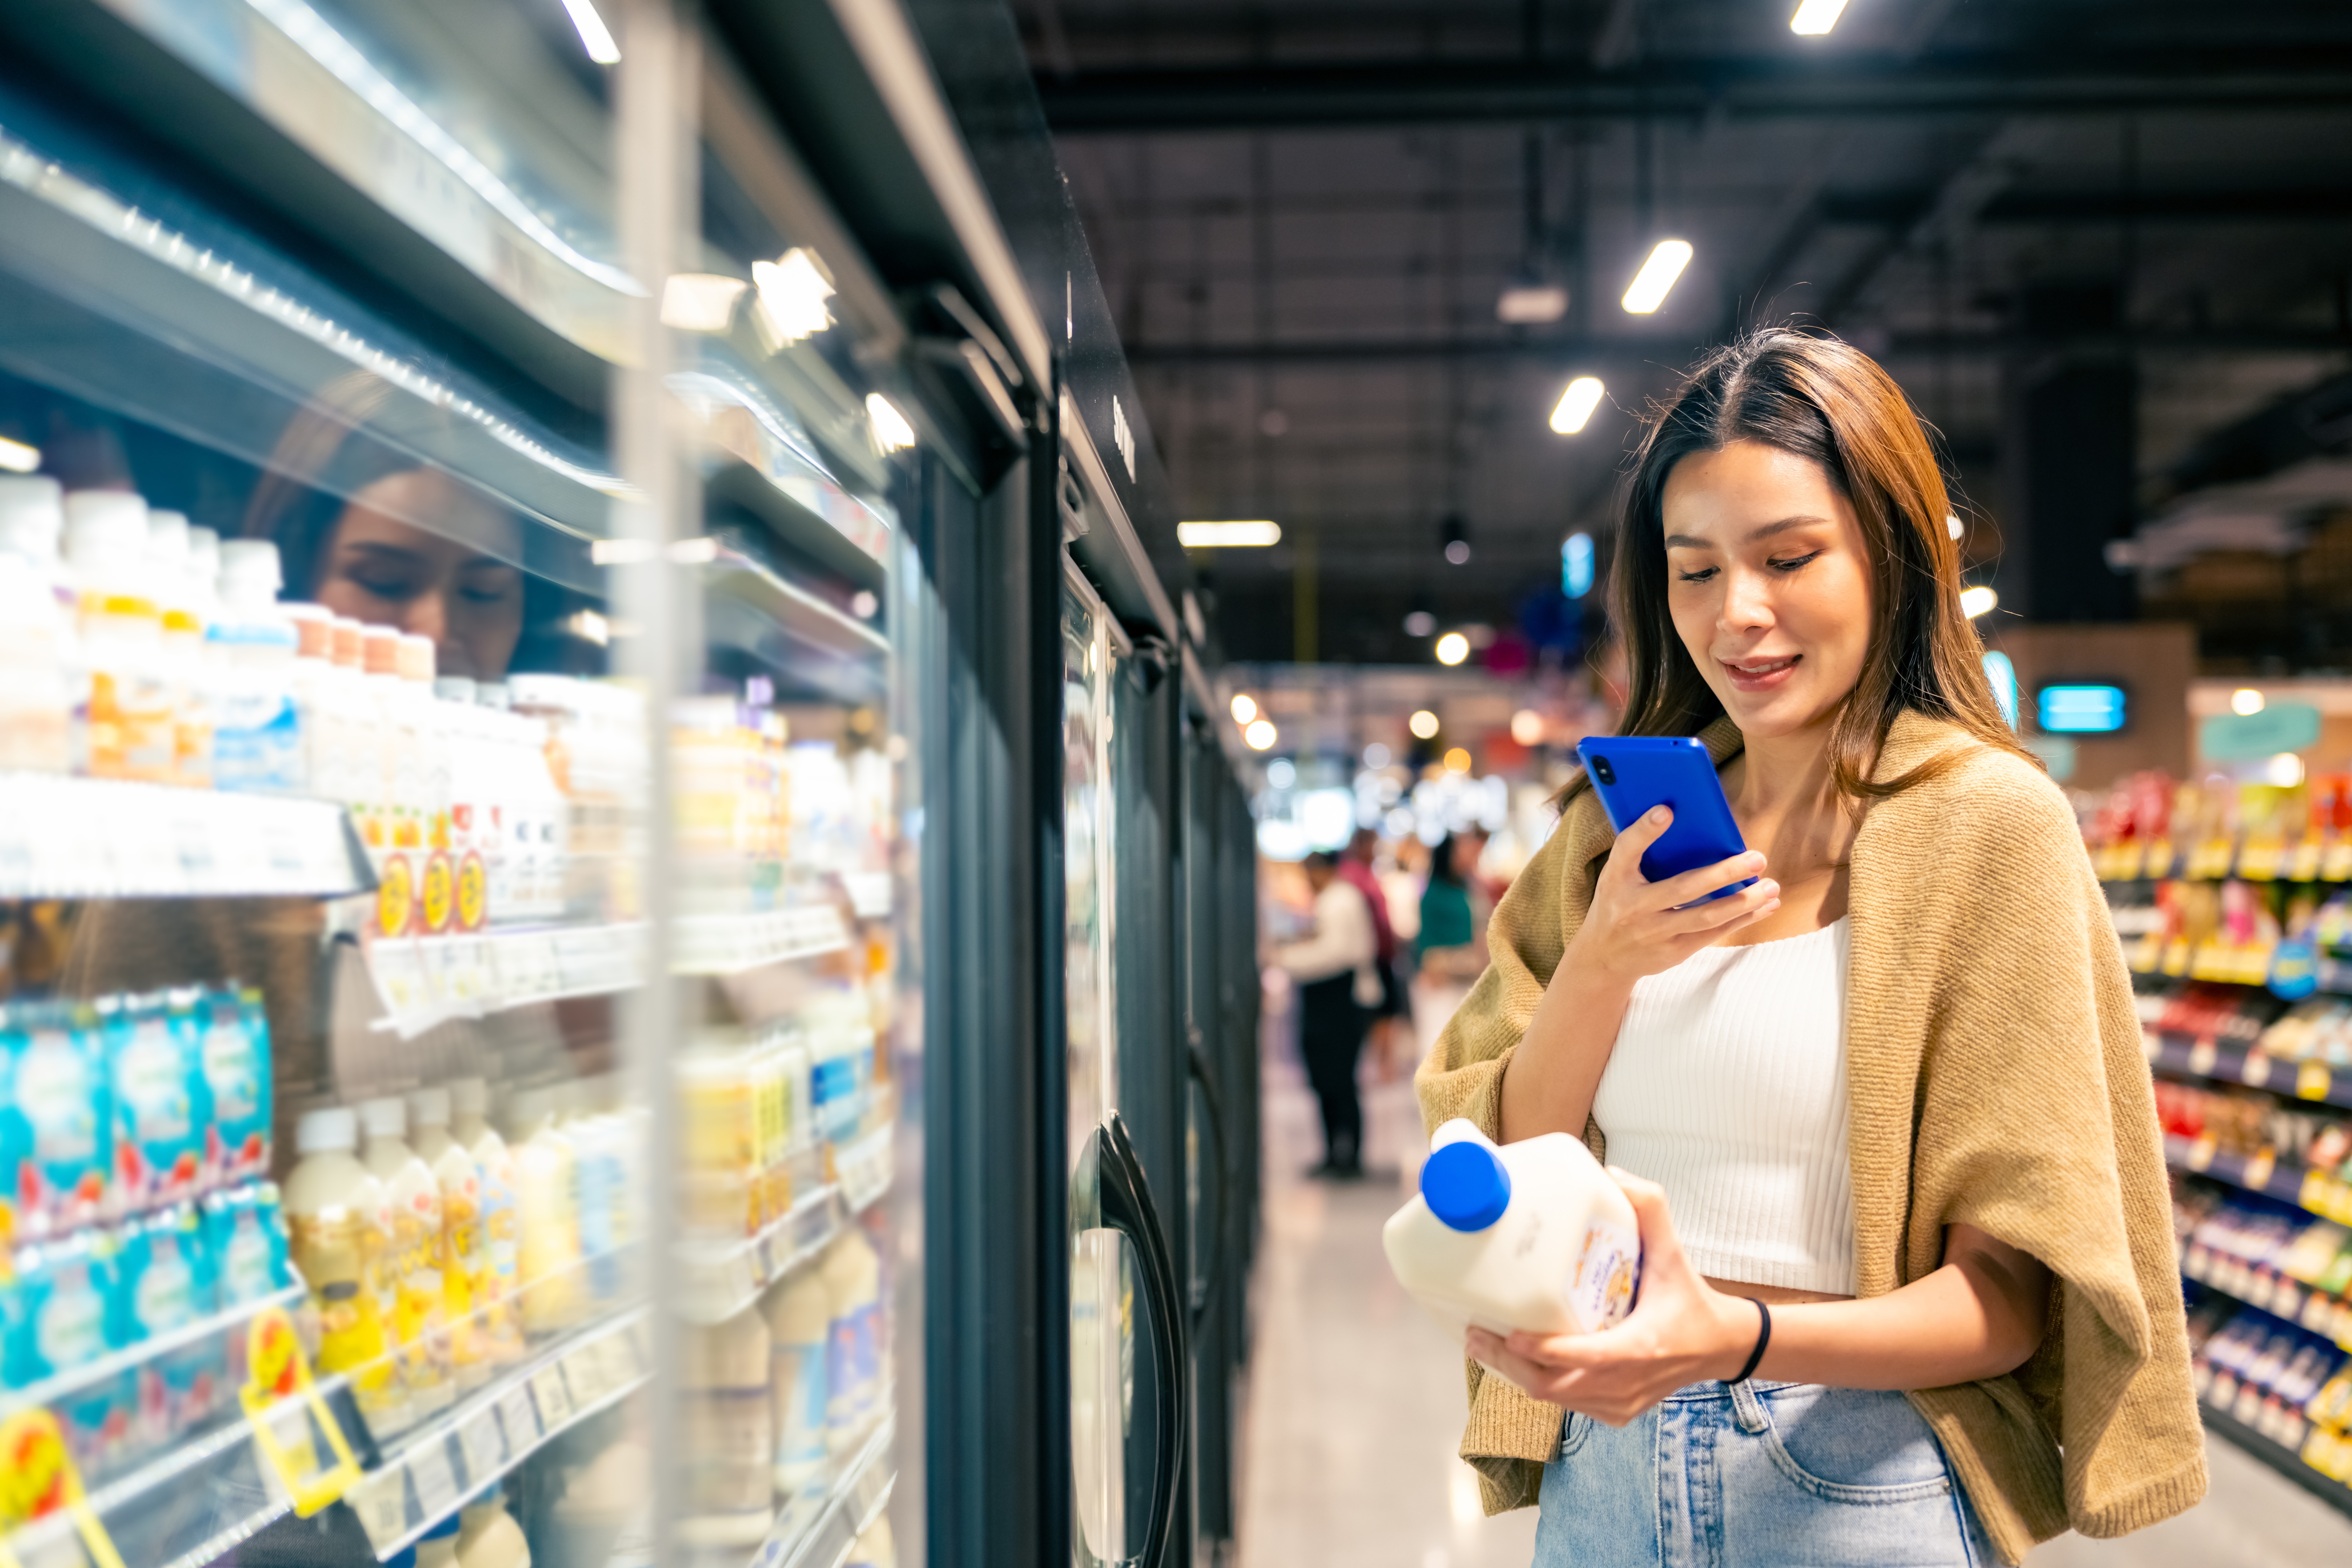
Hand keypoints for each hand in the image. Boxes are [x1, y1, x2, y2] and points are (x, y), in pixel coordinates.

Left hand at [1465, 1169, 1759, 1426]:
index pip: (1583, 1358)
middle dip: (1508, 1364)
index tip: (1508, 1333)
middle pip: (1553, 1387)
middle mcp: (1626, 1383)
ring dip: (1517, 1375)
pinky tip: (1516, 1360)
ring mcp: (1619, 1404)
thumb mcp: (1674, 1252)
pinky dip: (1539, 1384)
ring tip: (1483, 1343)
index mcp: (1639, 1348)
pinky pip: (1567, 1405)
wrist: (1718, 1347)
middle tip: (1475, 1334)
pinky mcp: (1616, 1413)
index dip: (1542, 1350)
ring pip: (1555, 1399)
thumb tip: (1612, 1173)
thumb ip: (1650, 1209)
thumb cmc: (1689, 1298)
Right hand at [1564, 806, 1778, 988]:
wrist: (1604, 957)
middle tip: (1757, 857)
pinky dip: (1742, 919)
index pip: (1626, 850)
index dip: (1645, 831)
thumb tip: (1679, 817)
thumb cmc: (1618, 902)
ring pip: (1705, 916)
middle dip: (1723, 873)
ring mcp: (1654, 933)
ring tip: (1771, 886)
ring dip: (1743, 902)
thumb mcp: (1618, 876)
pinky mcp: (1673, 952)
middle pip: (1682, 888)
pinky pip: (1713, 934)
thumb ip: (1642, 851)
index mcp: (1615, 879)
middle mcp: (1633, 907)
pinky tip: (1765, 906)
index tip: (1667, 810)